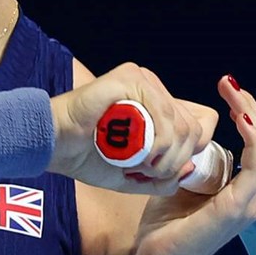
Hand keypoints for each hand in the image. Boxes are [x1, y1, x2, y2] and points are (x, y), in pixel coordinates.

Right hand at [50, 62, 218, 195]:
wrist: (53, 145)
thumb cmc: (86, 156)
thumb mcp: (133, 176)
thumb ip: (163, 176)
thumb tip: (189, 168)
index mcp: (156, 105)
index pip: (202, 123)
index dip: (191, 152)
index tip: (164, 170)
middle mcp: (153, 88)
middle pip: (194, 127)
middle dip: (176, 160)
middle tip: (149, 172)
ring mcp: (142, 80)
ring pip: (181, 124)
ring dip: (164, 156)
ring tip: (139, 165)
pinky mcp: (130, 78)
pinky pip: (161, 113)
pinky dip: (154, 142)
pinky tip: (135, 153)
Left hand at [127, 76, 255, 254]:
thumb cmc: (167, 225)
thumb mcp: (184, 183)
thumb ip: (196, 163)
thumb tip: (193, 134)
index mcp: (242, 190)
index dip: (251, 115)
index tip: (229, 91)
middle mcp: (253, 196)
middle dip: (253, 108)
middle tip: (230, 85)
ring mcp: (249, 203)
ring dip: (252, 116)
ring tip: (233, 94)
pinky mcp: (237, 208)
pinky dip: (252, 139)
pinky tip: (240, 119)